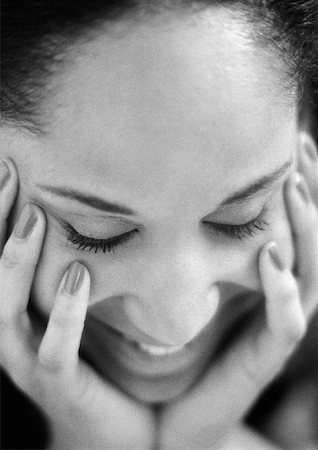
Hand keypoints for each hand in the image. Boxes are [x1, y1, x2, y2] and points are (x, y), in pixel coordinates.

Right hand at [0, 160, 154, 449]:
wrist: (113, 431)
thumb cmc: (96, 364)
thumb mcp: (80, 313)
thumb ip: (73, 275)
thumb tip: (92, 225)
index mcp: (15, 316)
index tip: (7, 166)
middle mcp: (12, 337)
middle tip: (9, 174)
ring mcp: (30, 364)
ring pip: (7, 313)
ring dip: (16, 263)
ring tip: (35, 218)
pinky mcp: (59, 387)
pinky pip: (55, 350)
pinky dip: (65, 313)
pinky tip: (79, 276)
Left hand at [159, 133, 317, 449]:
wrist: (163, 414)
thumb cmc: (168, 348)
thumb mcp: (177, 285)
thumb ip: (182, 246)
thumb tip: (163, 194)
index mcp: (260, 279)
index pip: (287, 224)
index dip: (295, 185)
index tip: (287, 139)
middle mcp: (276, 297)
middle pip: (306, 239)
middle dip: (306, 193)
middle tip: (299, 144)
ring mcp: (274, 327)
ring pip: (308, 272)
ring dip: (303, 228)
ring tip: (292, 185)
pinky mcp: (262, 358)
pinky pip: (285, 321)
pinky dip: (283, 288)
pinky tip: (269, 254)